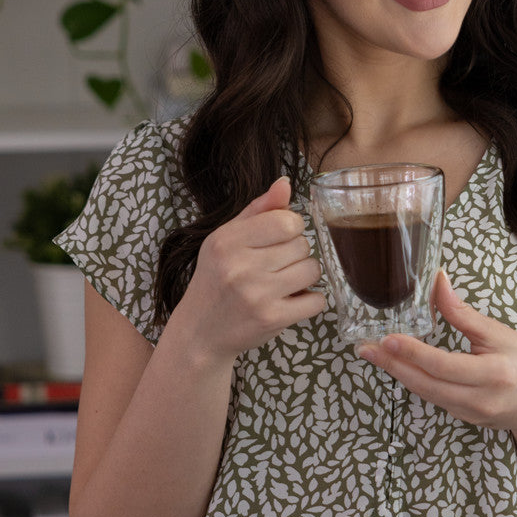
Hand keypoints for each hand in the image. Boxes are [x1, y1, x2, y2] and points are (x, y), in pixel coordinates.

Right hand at [172, 177, 325, 363]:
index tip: (281, 238)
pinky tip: (291, 301)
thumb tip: (285, 183)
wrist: (199, 333)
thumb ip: (259, 209)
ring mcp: (256, 294)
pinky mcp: (271, 319)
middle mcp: (240, 266)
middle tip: (277, 265)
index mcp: (227, 241)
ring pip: (313, 270)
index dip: (292, 228)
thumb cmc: (216, 279)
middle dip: (297, 253)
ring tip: (284, 282)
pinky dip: (310, 301)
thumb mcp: (227, 239)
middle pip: (303, 245)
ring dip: (305, 276)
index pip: (287, 220)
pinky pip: (316, 300)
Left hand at [358, 270, 516, 436]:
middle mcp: (479, 400)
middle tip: (366, 348)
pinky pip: (433, 398)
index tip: (388, 338)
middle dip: (393, 366)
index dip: (414, 353)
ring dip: (398, 374)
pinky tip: (398, 366)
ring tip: (373, 354)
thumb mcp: (499, 333)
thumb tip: (437, 281)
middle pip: (427, 384)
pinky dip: (414, 381)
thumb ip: (463, 313)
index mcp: (493, 375)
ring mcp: (470, 414)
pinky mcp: (464, 418)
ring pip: (426, 394)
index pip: (444, 365)